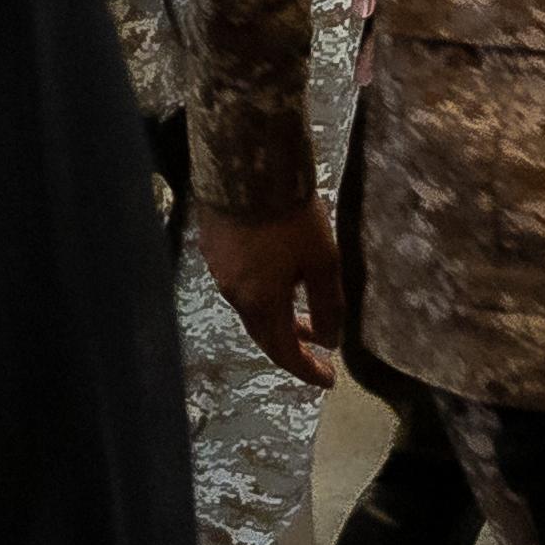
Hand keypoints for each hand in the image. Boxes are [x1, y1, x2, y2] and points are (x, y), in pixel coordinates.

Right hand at [195, 194, 343, 387]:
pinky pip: (239, 282)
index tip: (328, 379)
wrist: (244, 164)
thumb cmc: (288, 215)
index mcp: (260, 302)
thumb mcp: (323, 261)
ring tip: (302, 312)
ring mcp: (218, 268)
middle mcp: (233, 292)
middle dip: (293, 346)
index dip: (307, 369)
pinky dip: (262, 292)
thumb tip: (332, 340)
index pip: (284, 352)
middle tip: (318, 352)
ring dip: (278, 317)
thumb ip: (329, 305)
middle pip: (264, 333)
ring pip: (250, 306)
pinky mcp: (212, 244)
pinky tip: (276, 276)